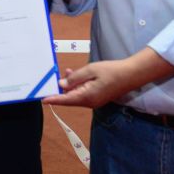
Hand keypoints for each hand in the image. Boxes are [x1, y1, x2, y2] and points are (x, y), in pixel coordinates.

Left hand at [43, 49, 173, 108]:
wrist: (131, 74)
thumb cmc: (111, 71)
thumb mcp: (90, 70)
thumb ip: (75, 78)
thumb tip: (61, 85)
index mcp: (87, 97)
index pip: (66, 100)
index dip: (53, 99)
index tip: (42, 99)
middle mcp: (90, 102)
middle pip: (70, 98)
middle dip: (62, 88)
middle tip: (57, 77)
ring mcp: (94, 101)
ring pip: (76, 94)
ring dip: (71, 85)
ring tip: (68, 71)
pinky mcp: (98, 97)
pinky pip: (83, 93)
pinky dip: (78, 85)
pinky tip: (76, 75)